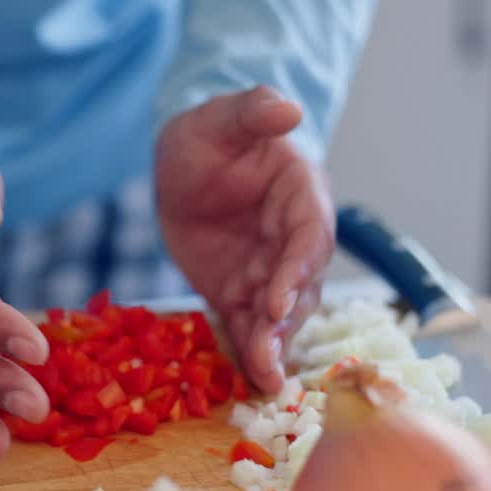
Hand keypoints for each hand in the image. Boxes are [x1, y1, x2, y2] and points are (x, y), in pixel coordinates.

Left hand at [156, 86, 335, 393]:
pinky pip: (250, 327)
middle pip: (301, 286)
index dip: (296, 269)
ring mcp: (269, 271)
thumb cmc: (208, 135)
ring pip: (280, 315)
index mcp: (300, 194)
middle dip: (285, 320)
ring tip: (262, 378)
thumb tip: (288, 109)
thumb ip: (253, 112)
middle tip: (267, 351)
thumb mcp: (221, 117)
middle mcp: (293, 239)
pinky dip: (251, 353)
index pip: (308, 236)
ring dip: (273, 346)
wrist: (182, 163)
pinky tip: (250, 382)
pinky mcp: (242, 293)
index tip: (277, 299)